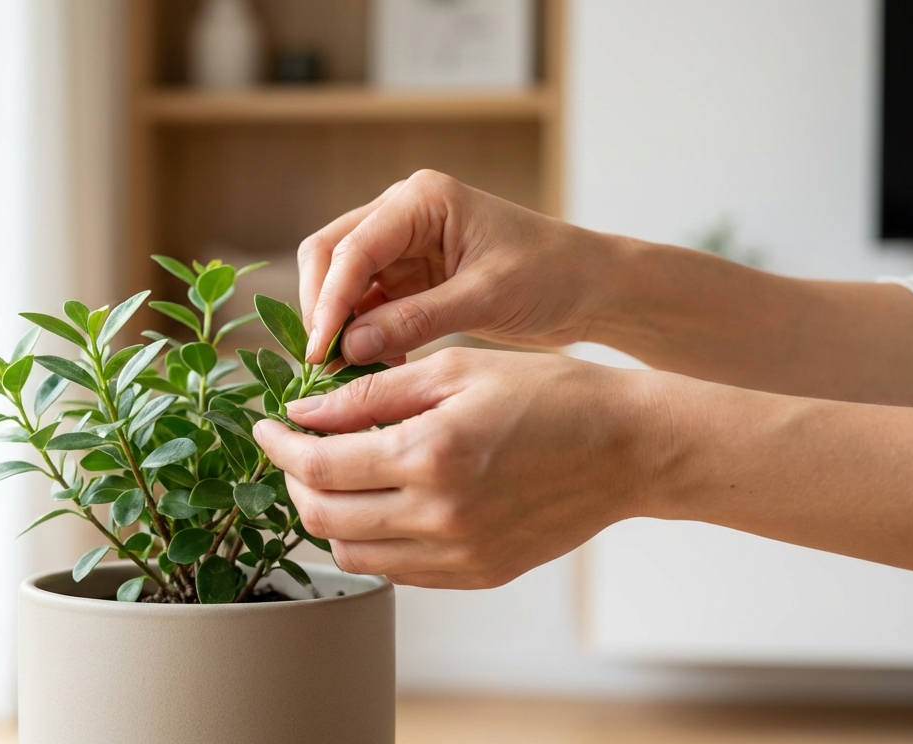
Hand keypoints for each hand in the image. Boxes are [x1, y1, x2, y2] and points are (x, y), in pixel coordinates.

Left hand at [252, 348, 666, 587]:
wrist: (629, 449)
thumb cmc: (549, 394)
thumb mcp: (456, 369)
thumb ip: (371, 394)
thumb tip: (304, 412)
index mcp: (431, 456)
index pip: (319, 466)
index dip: (278, 446)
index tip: (265, 425)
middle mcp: (440, 517)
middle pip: (324, 518)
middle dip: (294, 481)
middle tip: (295, 448)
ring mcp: (459, 555)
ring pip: (353, 554)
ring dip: (328, 515)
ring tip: (336, 474)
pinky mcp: (477, 575)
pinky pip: (398, 569)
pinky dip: (372, 539)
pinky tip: (382, 501)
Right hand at [298, 170, 613, 365]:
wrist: (592, 287)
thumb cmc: (552, 276)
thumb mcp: (485, 298)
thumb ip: (415, 319)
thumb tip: (350, 347)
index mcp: (421, 200)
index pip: (351, 248)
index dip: (329, 302)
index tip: (320, 352)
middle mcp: (402, 213)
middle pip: (330, 256)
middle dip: (323, 309)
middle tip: (323, 364)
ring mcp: (403, 244)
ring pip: (343, 283)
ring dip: (342, 326)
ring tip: (350, 373)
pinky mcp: (410, 275)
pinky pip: (368, 305)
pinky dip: (365, 335)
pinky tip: (378, 367)